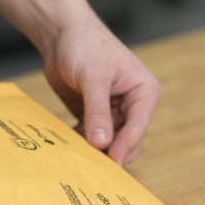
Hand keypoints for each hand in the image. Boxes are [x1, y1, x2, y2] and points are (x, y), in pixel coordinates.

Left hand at [41, 17, 161, 164]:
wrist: (61, 34)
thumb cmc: (84, 45)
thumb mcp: (92, 77)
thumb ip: (97, 110)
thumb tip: (101, 143)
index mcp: (143, 92)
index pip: (138, 126)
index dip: (124, 146)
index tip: (111, 164)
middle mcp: (133, 104)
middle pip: (126, 139)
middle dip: (110, 153)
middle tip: (92, 169)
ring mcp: (113, 111)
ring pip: (108, 142)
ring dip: (94, 151)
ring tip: (78, 161)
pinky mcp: (93, 115)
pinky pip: (91, 137)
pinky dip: (81, 144)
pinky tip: (68, 149)